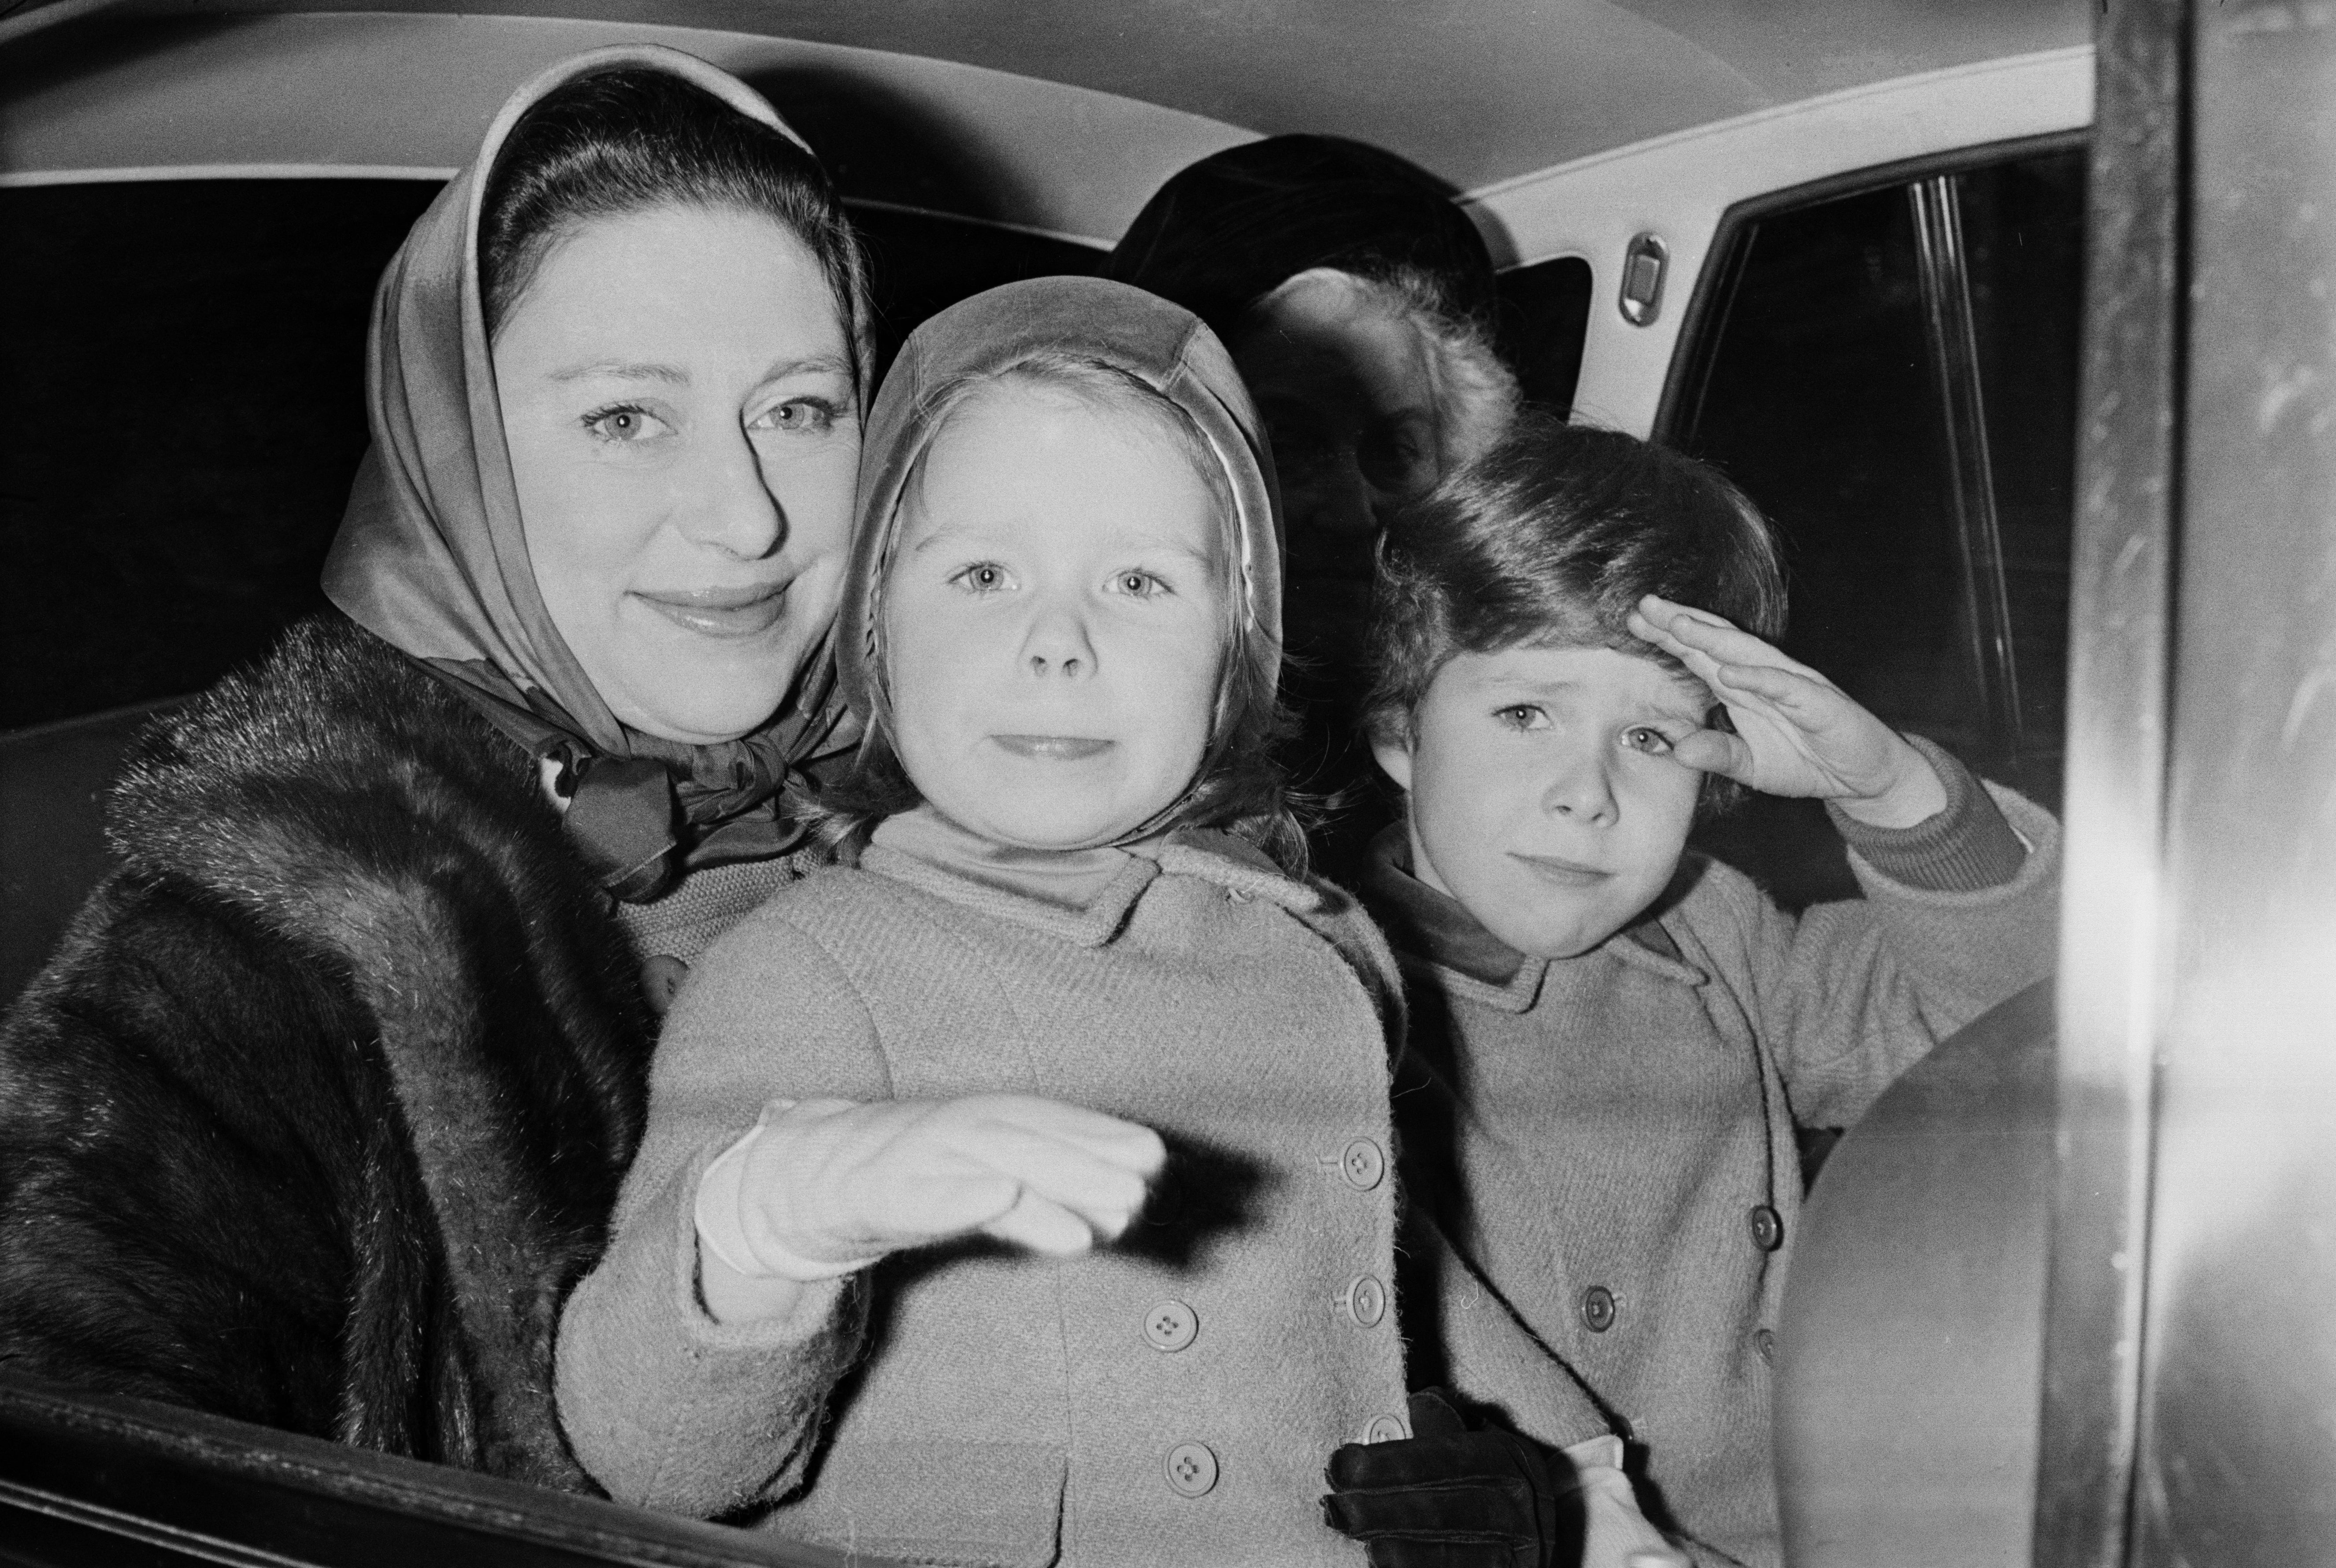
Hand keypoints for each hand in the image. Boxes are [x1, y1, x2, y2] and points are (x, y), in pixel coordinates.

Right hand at [729, 1094, 1165, 1273]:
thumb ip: (1051, 1192)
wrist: (811, 1180)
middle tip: (1139, 1187)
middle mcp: (957, 1128)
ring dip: (1043, 1187)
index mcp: (984, 1121)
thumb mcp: (988, 1176)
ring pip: (987, 1164)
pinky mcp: (879, 1190)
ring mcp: (917, 1154)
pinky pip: (924, 1195)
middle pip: (1029, 1140)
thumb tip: (1129, 1210)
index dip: (1100, 1135)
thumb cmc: (920, 1178)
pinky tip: (999, 1198)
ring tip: (1092, 1226)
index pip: (1051, 1122)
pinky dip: (962, 1195)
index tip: (1153, 1155)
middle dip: (1085, 1160)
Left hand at [1322, 1390, 1585, 1567]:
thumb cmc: (1489, 1477)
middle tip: (1334, 1507)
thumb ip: (1441, 1422)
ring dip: (1398, 1549)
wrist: (1534, 1534)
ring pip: (1451, 1555)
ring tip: (1356, 1539)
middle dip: (1383, 1510)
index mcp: (1506, 1462)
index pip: (1445, 1460)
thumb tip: (1411, 1402)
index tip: (1341, 1463)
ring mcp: (1511, 1554)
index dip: (1392, 1463)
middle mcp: (1515, 1510)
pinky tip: (1382, 1564)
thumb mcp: (1479, 1441)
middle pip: (1443, 1511)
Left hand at [1626, 595, 1945, 827]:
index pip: (1700, 656)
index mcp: (1745, 688)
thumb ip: (1717, 755)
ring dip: (1712, 639)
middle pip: (1717, 644)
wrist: (1863, 777)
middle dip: (1681, 623)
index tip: (1633, 621)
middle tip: (1644, 605)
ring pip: (1748, 655)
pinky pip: (1785, 687)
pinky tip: (1728, 672)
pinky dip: (1757, 679)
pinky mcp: (1819, 703)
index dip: (1669, 637)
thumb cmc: (1807, 762)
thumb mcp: (1751, 767)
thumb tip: (1677, 751)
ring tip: (1677, 624)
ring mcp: (1793, 686)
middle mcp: (1765, 677)